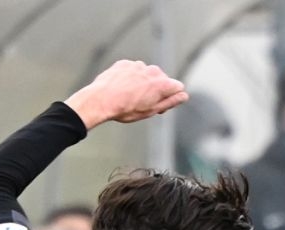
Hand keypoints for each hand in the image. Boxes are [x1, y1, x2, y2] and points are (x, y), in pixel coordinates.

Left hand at [66, 60, 187, 129]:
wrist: (101, 99)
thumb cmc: (126, 109)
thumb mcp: (152, 110)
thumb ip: (170, 101)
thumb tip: (184, 96)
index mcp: (162, 84)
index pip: (178, 87)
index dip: (170, 98)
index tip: (159, 106)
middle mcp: (152, 71)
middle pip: (163, 80)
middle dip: (157, 90)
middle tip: (143, 103)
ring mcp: (138, 65)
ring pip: (147, 74)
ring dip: (143, 83)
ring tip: (130, 96)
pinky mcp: (125, 63)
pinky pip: (133, 70)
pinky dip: (131, 78)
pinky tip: (122, 88)